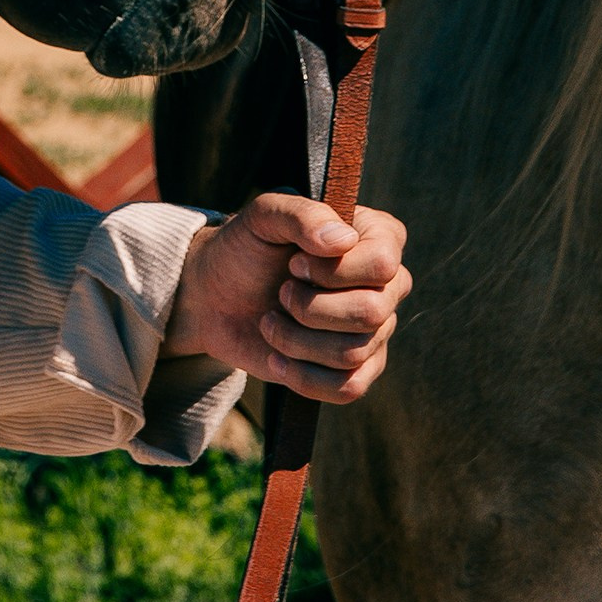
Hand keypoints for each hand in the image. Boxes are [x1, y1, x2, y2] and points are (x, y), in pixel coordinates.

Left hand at [167, 194, 413, 407]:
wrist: (215, 296)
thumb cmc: (245, 248)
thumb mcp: (263, 216)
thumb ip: (301, 213)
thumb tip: (342, 241)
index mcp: (378, 237)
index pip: (383, 264)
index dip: (332, 271)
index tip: (294, 262)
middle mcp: (386, 284)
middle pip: (372, 313)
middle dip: (310, 308)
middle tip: (281, 293)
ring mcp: (375, 329)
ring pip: (353, 352)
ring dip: (296, 340)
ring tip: (270, 321)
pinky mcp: (355, 366)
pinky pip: (350, 388)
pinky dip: (304, 377)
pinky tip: (277, 358)